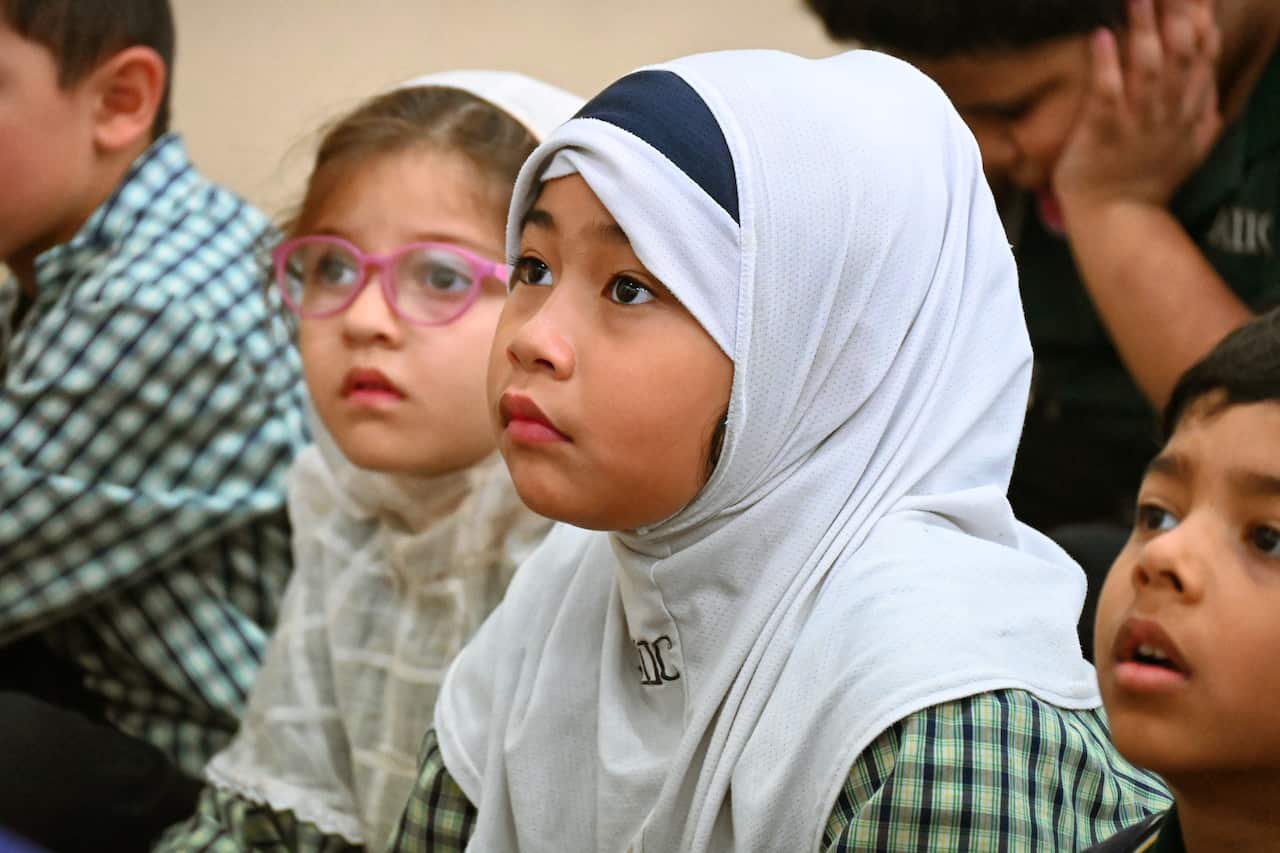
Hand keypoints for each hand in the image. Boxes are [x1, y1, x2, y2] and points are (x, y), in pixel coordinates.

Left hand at [1053, 0, 1221, 215]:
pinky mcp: (1102, 133)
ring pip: (1146, 67)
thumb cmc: (1148, 178)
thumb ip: (1203, 108)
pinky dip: (1105, 65)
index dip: (1201, 17)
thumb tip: (1212, 80)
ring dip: (1142, 29)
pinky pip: (1106, 94)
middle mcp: (1168, 109)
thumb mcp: (1190, 143)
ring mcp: (1136, 121)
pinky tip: (1099, 38)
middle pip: (1180, 51)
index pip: (1204, 52)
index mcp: (1189, 107)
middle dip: (1177, 12)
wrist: (1119, 218)